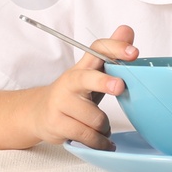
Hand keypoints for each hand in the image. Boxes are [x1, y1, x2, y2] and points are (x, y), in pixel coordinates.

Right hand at [28, 25, 136, 149]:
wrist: (38, 113)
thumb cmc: (72, 95)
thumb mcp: (90, 73)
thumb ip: (109, 54)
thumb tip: (127, 29)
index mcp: (82, 68)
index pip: (97, 49)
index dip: (115, 48)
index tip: (133, 52)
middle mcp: (70, 82)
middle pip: (87, 79)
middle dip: (104, 82)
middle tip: (119, 86)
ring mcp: (61, 103)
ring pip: (95, 118)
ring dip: (104, 127)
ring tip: (101, 128)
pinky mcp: (57, 123)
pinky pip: (87, 135)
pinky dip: (99, 141)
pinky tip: (101, 141)